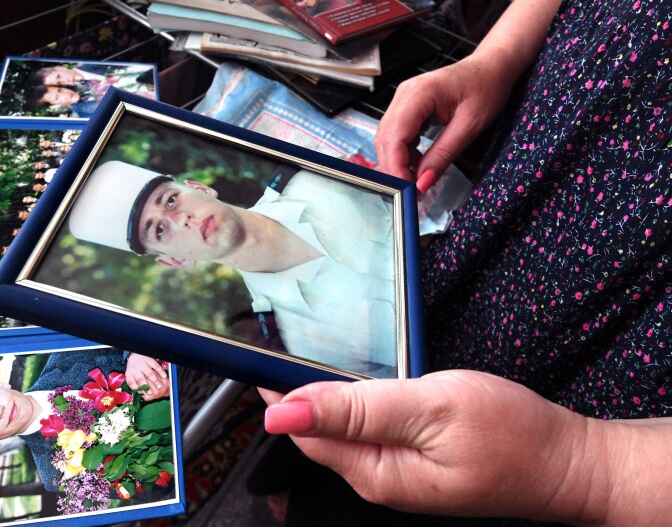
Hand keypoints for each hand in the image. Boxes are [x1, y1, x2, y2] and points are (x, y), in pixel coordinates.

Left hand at [125, 353, 169, 399]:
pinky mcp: (149, 360)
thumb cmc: (135, 369)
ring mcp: (142, 364)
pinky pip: (156, 366)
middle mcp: (135, 368)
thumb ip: (134, 384)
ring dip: (155, 381)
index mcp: (129, 374)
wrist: (137, 354)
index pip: (131, 383)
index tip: (142, 394)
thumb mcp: (131, 375)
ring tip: (160, 387)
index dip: (136, 389)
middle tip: (152, 393)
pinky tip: (164, 377)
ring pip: (149, 373)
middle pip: (140, 379)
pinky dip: (160, 371)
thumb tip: (138, 396)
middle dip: (147, 387)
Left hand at [259, 370, 609, 523]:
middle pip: (315, 432)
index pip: (301, 430)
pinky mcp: (412, 461)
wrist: (569, 462)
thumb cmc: (512, 436)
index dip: (275, 392)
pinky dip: (350, 403)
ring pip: (340, 430)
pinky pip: (366, 430)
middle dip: (292, 392)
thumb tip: (287, 414)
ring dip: (320, 396)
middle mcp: (378, 476)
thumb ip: (357, 410)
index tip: (253, 356)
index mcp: (374, 470)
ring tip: (302, 358)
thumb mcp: (431, 409)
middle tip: (274, 346)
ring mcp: (396, 471)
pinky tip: (352, 383)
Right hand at [374, 50, 516, 189]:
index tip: (406, 190)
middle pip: (385, 139)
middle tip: (411, 192)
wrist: (492, 66)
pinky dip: (404, 153)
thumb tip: (423, 183)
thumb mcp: (470, 126)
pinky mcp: (407, 106)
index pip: (394, 137)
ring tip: (417, 181)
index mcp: (419, 94)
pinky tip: (419, 164)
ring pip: (387, 139)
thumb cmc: (486, 87)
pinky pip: (396, 134)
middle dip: (394, 169)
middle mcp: (404, 94)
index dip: (396, 167)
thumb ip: (444, 155)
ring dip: (398, 162)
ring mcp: (403, 99)